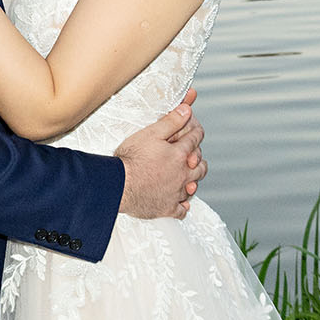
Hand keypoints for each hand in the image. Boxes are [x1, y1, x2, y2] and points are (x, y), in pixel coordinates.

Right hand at [112, 88, 207, 219]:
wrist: (119, 185)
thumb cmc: (131, 159)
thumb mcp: (150, 133)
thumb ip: (171, 121)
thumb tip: (187, 110)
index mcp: (180, 154)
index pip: (196, 139)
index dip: (196, 131)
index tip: (195, 129)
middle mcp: (183, 174)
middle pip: (200, 166)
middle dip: (198, 159)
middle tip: (192, 156)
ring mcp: (176, 193)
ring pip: (194, 187)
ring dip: (193, 180)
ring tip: (188, 177)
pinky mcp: (167, 208)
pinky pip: (181, 210)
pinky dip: (182, 205)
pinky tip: (179, 202)